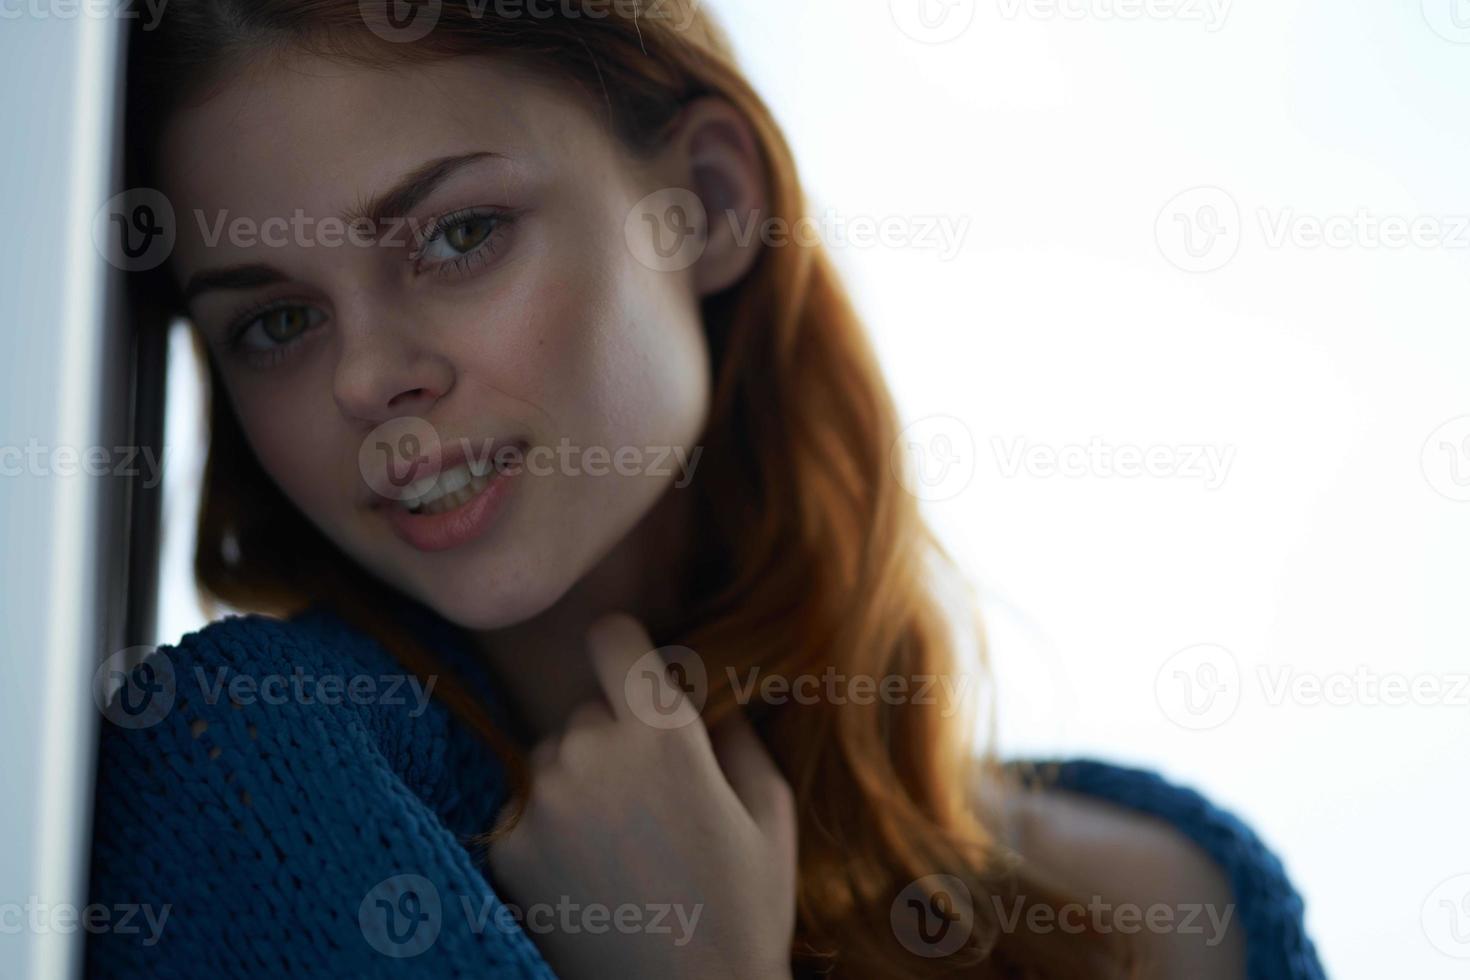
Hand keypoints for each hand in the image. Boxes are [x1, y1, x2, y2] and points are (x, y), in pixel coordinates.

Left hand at [487, 613, 796, 979]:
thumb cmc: (744, 910)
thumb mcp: (770, 811)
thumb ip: (737, 732)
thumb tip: (709, 687)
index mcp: (661, 732)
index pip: (611, 636)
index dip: (625, 651)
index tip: (635, 675)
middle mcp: (589, 751)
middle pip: (587, 708)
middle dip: (613, 737)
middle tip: (651, 803)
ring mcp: (541, 800)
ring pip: (552, 756)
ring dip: (577, 781)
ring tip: (622, 845)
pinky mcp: (508, 847)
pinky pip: (525, 807)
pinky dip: (549, 828)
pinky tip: (590, 873)